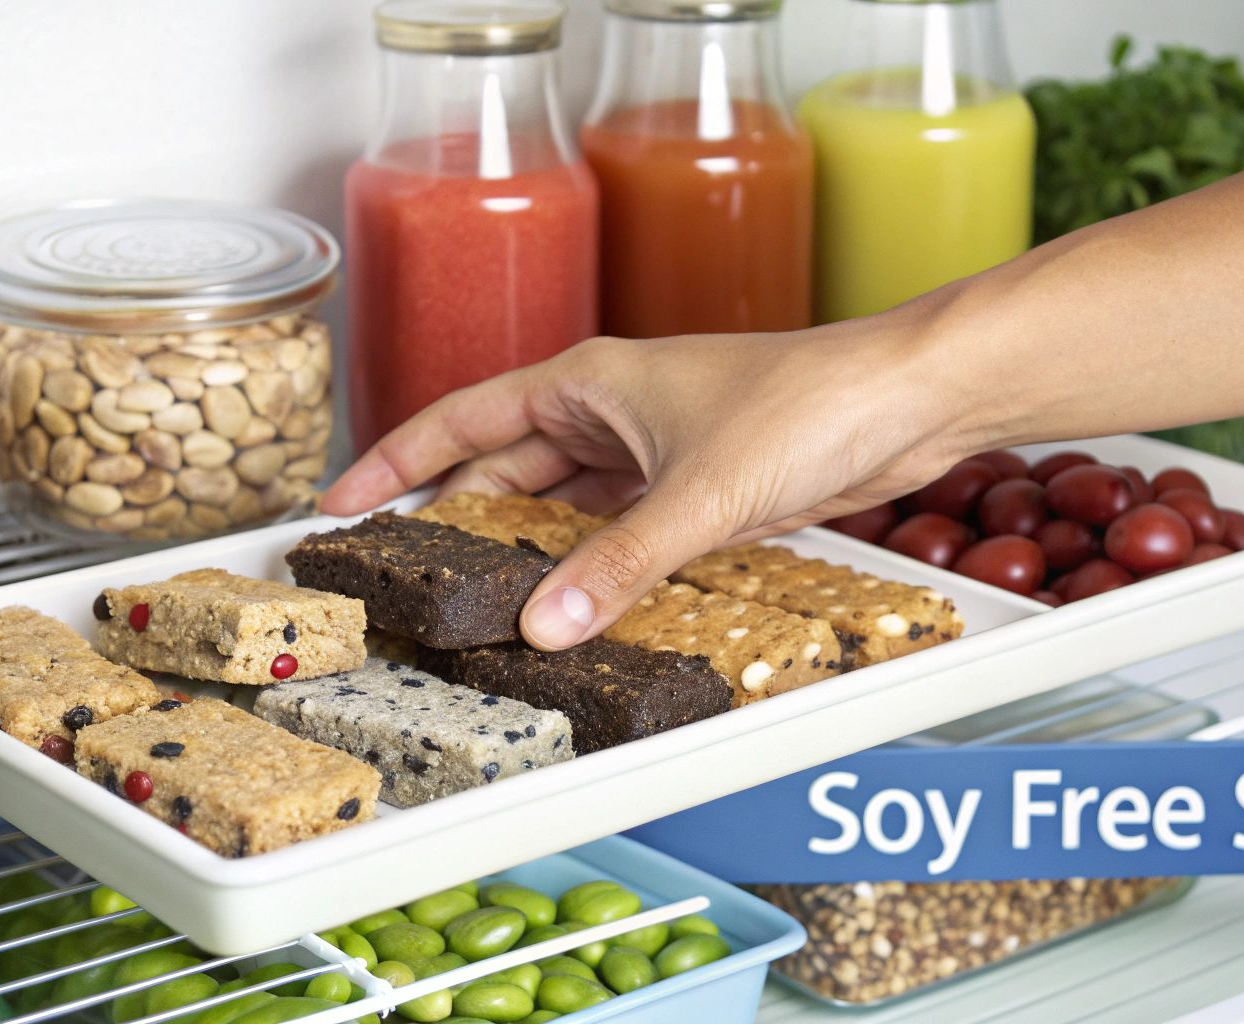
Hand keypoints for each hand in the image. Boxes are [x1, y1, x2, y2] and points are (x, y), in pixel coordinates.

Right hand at [322, 301, 990, 649]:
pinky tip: (568, 608)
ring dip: (524, 554)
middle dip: (454, 522)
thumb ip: (617, 565)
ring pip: (560, 510)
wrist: (904, 402)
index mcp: (587, 384)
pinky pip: (614, 534)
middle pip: (503, 473)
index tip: (338, 504)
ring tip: (474, 610)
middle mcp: (610, 415)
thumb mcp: (698, 493)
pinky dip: (588, 569)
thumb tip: (543, 626)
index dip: (394, 460)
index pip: (462, 419)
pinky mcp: (693, 491)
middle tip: (406, 585)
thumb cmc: (809, 402)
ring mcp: (651, 454)